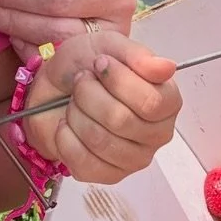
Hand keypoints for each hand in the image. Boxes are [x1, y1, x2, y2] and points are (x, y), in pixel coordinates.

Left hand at [22, 29, 179, 184]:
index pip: (151, 102)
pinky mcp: (107, 176)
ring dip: (76, 113)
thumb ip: (138, 55)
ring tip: (74, 102)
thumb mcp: (108, 45)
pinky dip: (65, 136)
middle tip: (81, 82)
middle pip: (121, 121)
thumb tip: (168, 67)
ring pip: (100, 140)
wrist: (52, 86)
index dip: (117, 80)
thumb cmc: (84, 64)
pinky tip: (67, 124)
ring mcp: (134, 159)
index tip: (98, 63)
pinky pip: (83, 162)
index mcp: (166, 101)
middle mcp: (157, 134)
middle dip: (88, 94)